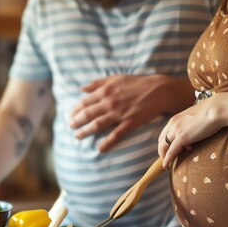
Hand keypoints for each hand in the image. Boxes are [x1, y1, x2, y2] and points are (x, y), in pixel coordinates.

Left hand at [70, 74, 191, 151]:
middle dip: (76, 122)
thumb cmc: (136, 83)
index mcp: (105, 91)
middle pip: (87, 114)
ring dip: (85, 132)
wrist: (158, 90)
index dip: (75, 110)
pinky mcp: (130, 122)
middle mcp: (110, 103)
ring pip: (97, 125)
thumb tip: (81, 89)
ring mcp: (119, 114)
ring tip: (78, 136)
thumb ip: (97, 83)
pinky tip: (100, 148)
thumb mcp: (115, 78)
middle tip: (70, 127)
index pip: (84, 102)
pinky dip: (107, 142)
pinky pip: (116, 135)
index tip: (69, 115)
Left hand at [158, 97, 221, 168]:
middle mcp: (173, 124)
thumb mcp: (196, 118)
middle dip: (162, 151)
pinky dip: (167, 160)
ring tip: (168, 164)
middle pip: (161, 140)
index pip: (165, 133)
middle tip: (167, 159)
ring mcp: (176, 130)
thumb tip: (194, 131)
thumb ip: (191, 124)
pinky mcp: (182, 138)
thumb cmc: (212, 112)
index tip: (169, 150)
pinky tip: (167, 166)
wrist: (217, 109)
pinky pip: (171, 152)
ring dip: (164, 156)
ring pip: (164, 147)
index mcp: (176, 118)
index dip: (166, 143)